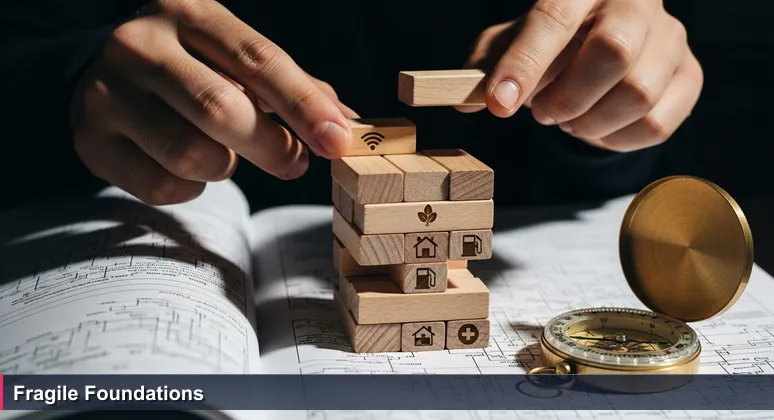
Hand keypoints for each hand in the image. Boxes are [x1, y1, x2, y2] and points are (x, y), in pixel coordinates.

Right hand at [70, 0, 356, 204]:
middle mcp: (139, 44)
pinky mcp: (91, 140)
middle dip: (272, 147)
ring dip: (227, 167)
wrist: (106, 77)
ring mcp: (107, 92)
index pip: (258, 60)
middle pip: (221, 110)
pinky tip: (189, 168)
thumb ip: (290, 88)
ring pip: (192, 154)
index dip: (304, 105)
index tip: (338, 140)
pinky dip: (192, 188)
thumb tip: (345, 124)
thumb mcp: (235, 59)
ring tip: (226, 154)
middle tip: (294, 163)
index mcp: (187, 11)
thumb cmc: (192, 68)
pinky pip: (163, 185)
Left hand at [458, 0, 702, 151]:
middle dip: (567, 98)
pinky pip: (657, 124)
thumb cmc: (549, 44)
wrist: (599, 43)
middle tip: (542, 114)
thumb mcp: (509, 45)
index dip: (524, 66)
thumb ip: (486, 69)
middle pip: (614, 52)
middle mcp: (636, 3)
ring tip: (569, 120)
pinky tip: (596, 128)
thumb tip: (468, 103)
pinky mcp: (689, 75)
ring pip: (638, 93)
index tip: (499, 105)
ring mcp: (670, 38)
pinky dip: (615, 140)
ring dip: (590, 123)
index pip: (554, 19)